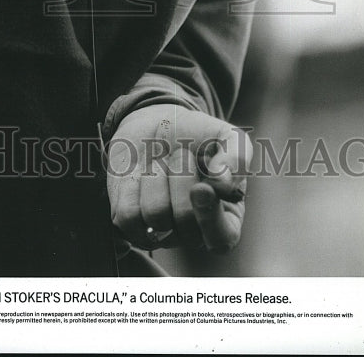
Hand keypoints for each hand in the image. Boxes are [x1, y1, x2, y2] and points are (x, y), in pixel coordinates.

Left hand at [107, 104, 251, 252]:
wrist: (155, 124)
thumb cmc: (196, 136)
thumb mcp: (226, 136)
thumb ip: (236, 156)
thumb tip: (224, 183)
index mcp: (224, 218)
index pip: (222, 238)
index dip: (210, 216)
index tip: (202, 187)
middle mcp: (192, 232)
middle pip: (184, 219)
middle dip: (181, 176)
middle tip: (181, 153)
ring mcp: (159, 232)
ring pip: (155, 215)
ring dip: (155, 176)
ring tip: (161, 162)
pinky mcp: (130, 225)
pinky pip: (127, 215)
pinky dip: (132, 185)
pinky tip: (140, 174)